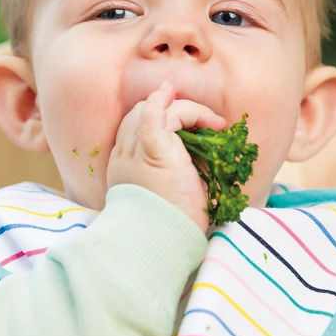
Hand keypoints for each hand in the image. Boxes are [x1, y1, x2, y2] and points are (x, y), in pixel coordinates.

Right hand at [106, 82, 225, 232]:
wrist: (161, 243)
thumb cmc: (168, 231)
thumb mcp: (171, 200)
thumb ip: (177, 177)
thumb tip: (203, 164)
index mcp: (124, 171)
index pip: (132, 134)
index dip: (156, 123)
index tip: (185, 129)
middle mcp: (124, 157)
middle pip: (136, 117)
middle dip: (166, 111)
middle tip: (201, 121)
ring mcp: (135, 151)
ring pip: (151, 112)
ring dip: (184, 110)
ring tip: (212, 123)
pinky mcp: (153, 148)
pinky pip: (154, 114)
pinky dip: (165, 101)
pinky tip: (172, 92)